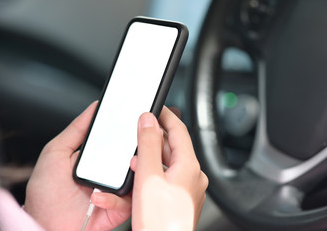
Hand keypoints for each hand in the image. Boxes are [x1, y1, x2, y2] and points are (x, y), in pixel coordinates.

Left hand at [24, 102, 130, 230]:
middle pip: (135, 156)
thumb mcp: (56, 152)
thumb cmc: (46, 194)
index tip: (139, 119)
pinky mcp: (119, 209)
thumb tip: (94, 108)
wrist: (43, 225)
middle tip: (139, 142)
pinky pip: (129, 201)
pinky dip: (115, 198)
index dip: (132, 130)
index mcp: (99, 157)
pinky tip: (97, 197)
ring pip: (139, 177)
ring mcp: (116, 191)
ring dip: (134, 170)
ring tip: (128, 165)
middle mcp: (111, 172)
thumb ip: (76, 129)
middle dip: (140, 148)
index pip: (122, 139)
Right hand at [130, 107, 207, 229]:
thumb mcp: (148, 176)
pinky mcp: (178, 202)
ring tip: (133, 161)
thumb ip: (148, 144)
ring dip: (149, 159)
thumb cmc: (160, 223)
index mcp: (190, 167)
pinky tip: (139, 180)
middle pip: (172, 148)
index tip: (154, 106)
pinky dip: (152, 175)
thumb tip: (148, 120)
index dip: (165, 115)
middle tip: (137, 134)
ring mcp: (187, 191)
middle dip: (152, 140)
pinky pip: (166, 180)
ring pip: (167, 165)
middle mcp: (193, 177)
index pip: (179, 130)